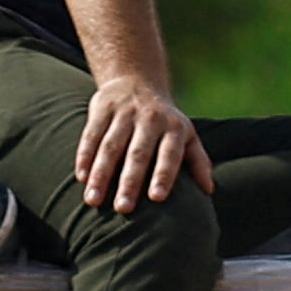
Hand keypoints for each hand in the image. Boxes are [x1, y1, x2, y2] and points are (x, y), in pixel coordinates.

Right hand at [73, 80, 213, 217]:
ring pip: (110, 146)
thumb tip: (209, 190)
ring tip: (93, 201)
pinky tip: (81, 178)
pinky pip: (92, 134)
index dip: (163, 175)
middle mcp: (150, 119)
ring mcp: (124, 112)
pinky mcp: (102, 107)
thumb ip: (198, 161)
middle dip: (129, 181)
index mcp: (174, 128)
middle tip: (123, 209)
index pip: (169, 154)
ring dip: (101, 174)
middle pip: (138, 153)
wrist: (137, 81)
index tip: (156, 198)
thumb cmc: (165, 122)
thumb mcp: (187, 136)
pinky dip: (85, 156)